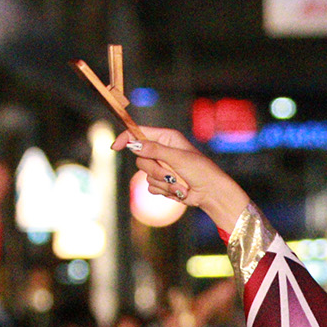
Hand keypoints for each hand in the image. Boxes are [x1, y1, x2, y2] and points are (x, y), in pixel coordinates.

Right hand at [113, 125, 251, 236]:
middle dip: (155, 170)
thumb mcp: (177, 157)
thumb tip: (134, 144)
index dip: (126, 138)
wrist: (211, 193)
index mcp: (166, 138)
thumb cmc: (200, 170)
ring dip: (163, 182)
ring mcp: (161, 167)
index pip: (139, 133)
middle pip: (140, 158)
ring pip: (145, 174)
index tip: (116, 147)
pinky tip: (178, 190)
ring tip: (180, 184)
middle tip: (171, 175)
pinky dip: (164, 190)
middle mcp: (162, 151)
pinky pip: (151, 186)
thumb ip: (155, 150)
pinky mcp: (162, 182)